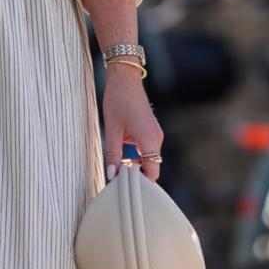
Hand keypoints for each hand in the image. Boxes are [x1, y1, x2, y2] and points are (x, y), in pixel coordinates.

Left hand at [101, 65, 163, 183]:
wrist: (125, 79)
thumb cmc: (118, 101)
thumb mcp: (112, 131)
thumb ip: (113, 155)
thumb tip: (112, 175)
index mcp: (149, 140)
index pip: (152, 172)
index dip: (141, 184)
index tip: (126, 188)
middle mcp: (156, 139)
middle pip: (152, 167)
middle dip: (138, 177)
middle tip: (119, 183)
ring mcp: (155, 134)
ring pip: (149, 159)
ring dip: (136, 166)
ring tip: (119, 171)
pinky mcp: (151, 130)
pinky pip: (147, 150)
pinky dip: (138, 157)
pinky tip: (123, 157)